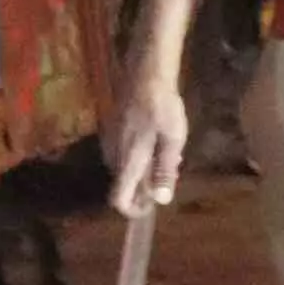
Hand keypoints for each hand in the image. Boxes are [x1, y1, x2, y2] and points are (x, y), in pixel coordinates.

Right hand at [107, 67, 192, 216]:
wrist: (145, 74)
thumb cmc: (163, 107)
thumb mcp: (173, 139)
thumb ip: (165, 170)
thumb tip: (161, 200)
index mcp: (129, 161)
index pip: (118, 198)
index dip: (131, 210)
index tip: (149, 208)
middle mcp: (114, 154)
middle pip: (122, 185)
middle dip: (143, 189)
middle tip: (169, 175)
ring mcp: (110, 141)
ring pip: (122, 169)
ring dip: (141, 172)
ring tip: (166, 156)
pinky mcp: (111, 130)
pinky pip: (122, 154)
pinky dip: (137, 158)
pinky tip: (155, 142)